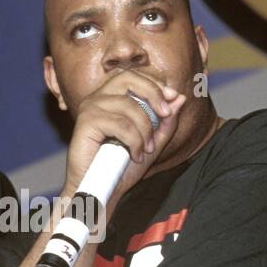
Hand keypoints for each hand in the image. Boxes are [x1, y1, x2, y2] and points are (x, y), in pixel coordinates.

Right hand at [63, 69, 186, 214]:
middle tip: (165, 114)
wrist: (101, 190)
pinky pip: (120, 125)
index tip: (171, 99)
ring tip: (147, 149)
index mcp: (109, 98)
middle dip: (153, 94)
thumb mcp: (152, 142)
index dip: (154, 84)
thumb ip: (165, 121)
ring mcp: (90, 109)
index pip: (133, 76)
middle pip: (128, 78)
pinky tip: (135, 155)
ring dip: (145, 129)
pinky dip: (134, 141)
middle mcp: (97, 98)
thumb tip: (180, 97)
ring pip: (129, 106)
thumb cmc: (122, 167)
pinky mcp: (86, 123)